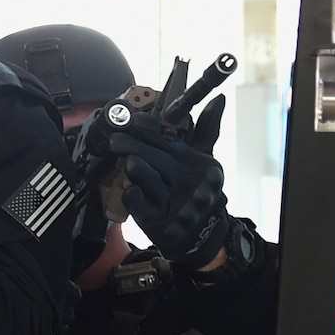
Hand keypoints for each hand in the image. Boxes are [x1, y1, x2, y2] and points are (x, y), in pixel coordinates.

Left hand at [106, 94, 231, 268]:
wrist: (202, 234)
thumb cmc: (198, 190)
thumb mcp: (205, 161)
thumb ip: (206, 130)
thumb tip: (218, 100)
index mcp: (195, 163)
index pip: (170, 141)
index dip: (151, 129)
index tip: (135, 120)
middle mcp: (185, 182)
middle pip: (159, 159)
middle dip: (136, 146)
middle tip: (116, 138)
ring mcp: (170, 202)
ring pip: (150, 180)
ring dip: (138, 168)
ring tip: (127, 159)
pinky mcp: (155, 221)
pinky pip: (140, 205)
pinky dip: (133, 195)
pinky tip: (129, 187)